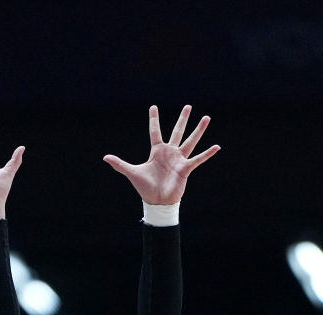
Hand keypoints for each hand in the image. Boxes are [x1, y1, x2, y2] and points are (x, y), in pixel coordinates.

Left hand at [104, 105, 219, 204]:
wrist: (156, 201)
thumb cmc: (145, 187)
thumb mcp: (132, 173)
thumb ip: (120, 164)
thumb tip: (105, 157)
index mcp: (156, 151)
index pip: (154, 131)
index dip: (154, 119)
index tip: (153, 106)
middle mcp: (169, 153)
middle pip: (177, 132)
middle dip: (182, 119)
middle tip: (188, 106)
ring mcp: (179, 159)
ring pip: (190, 141)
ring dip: (198, 130)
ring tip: (206, 117)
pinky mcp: (185, 168)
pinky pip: (198, 159)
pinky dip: (207, 153)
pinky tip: (217, 146)